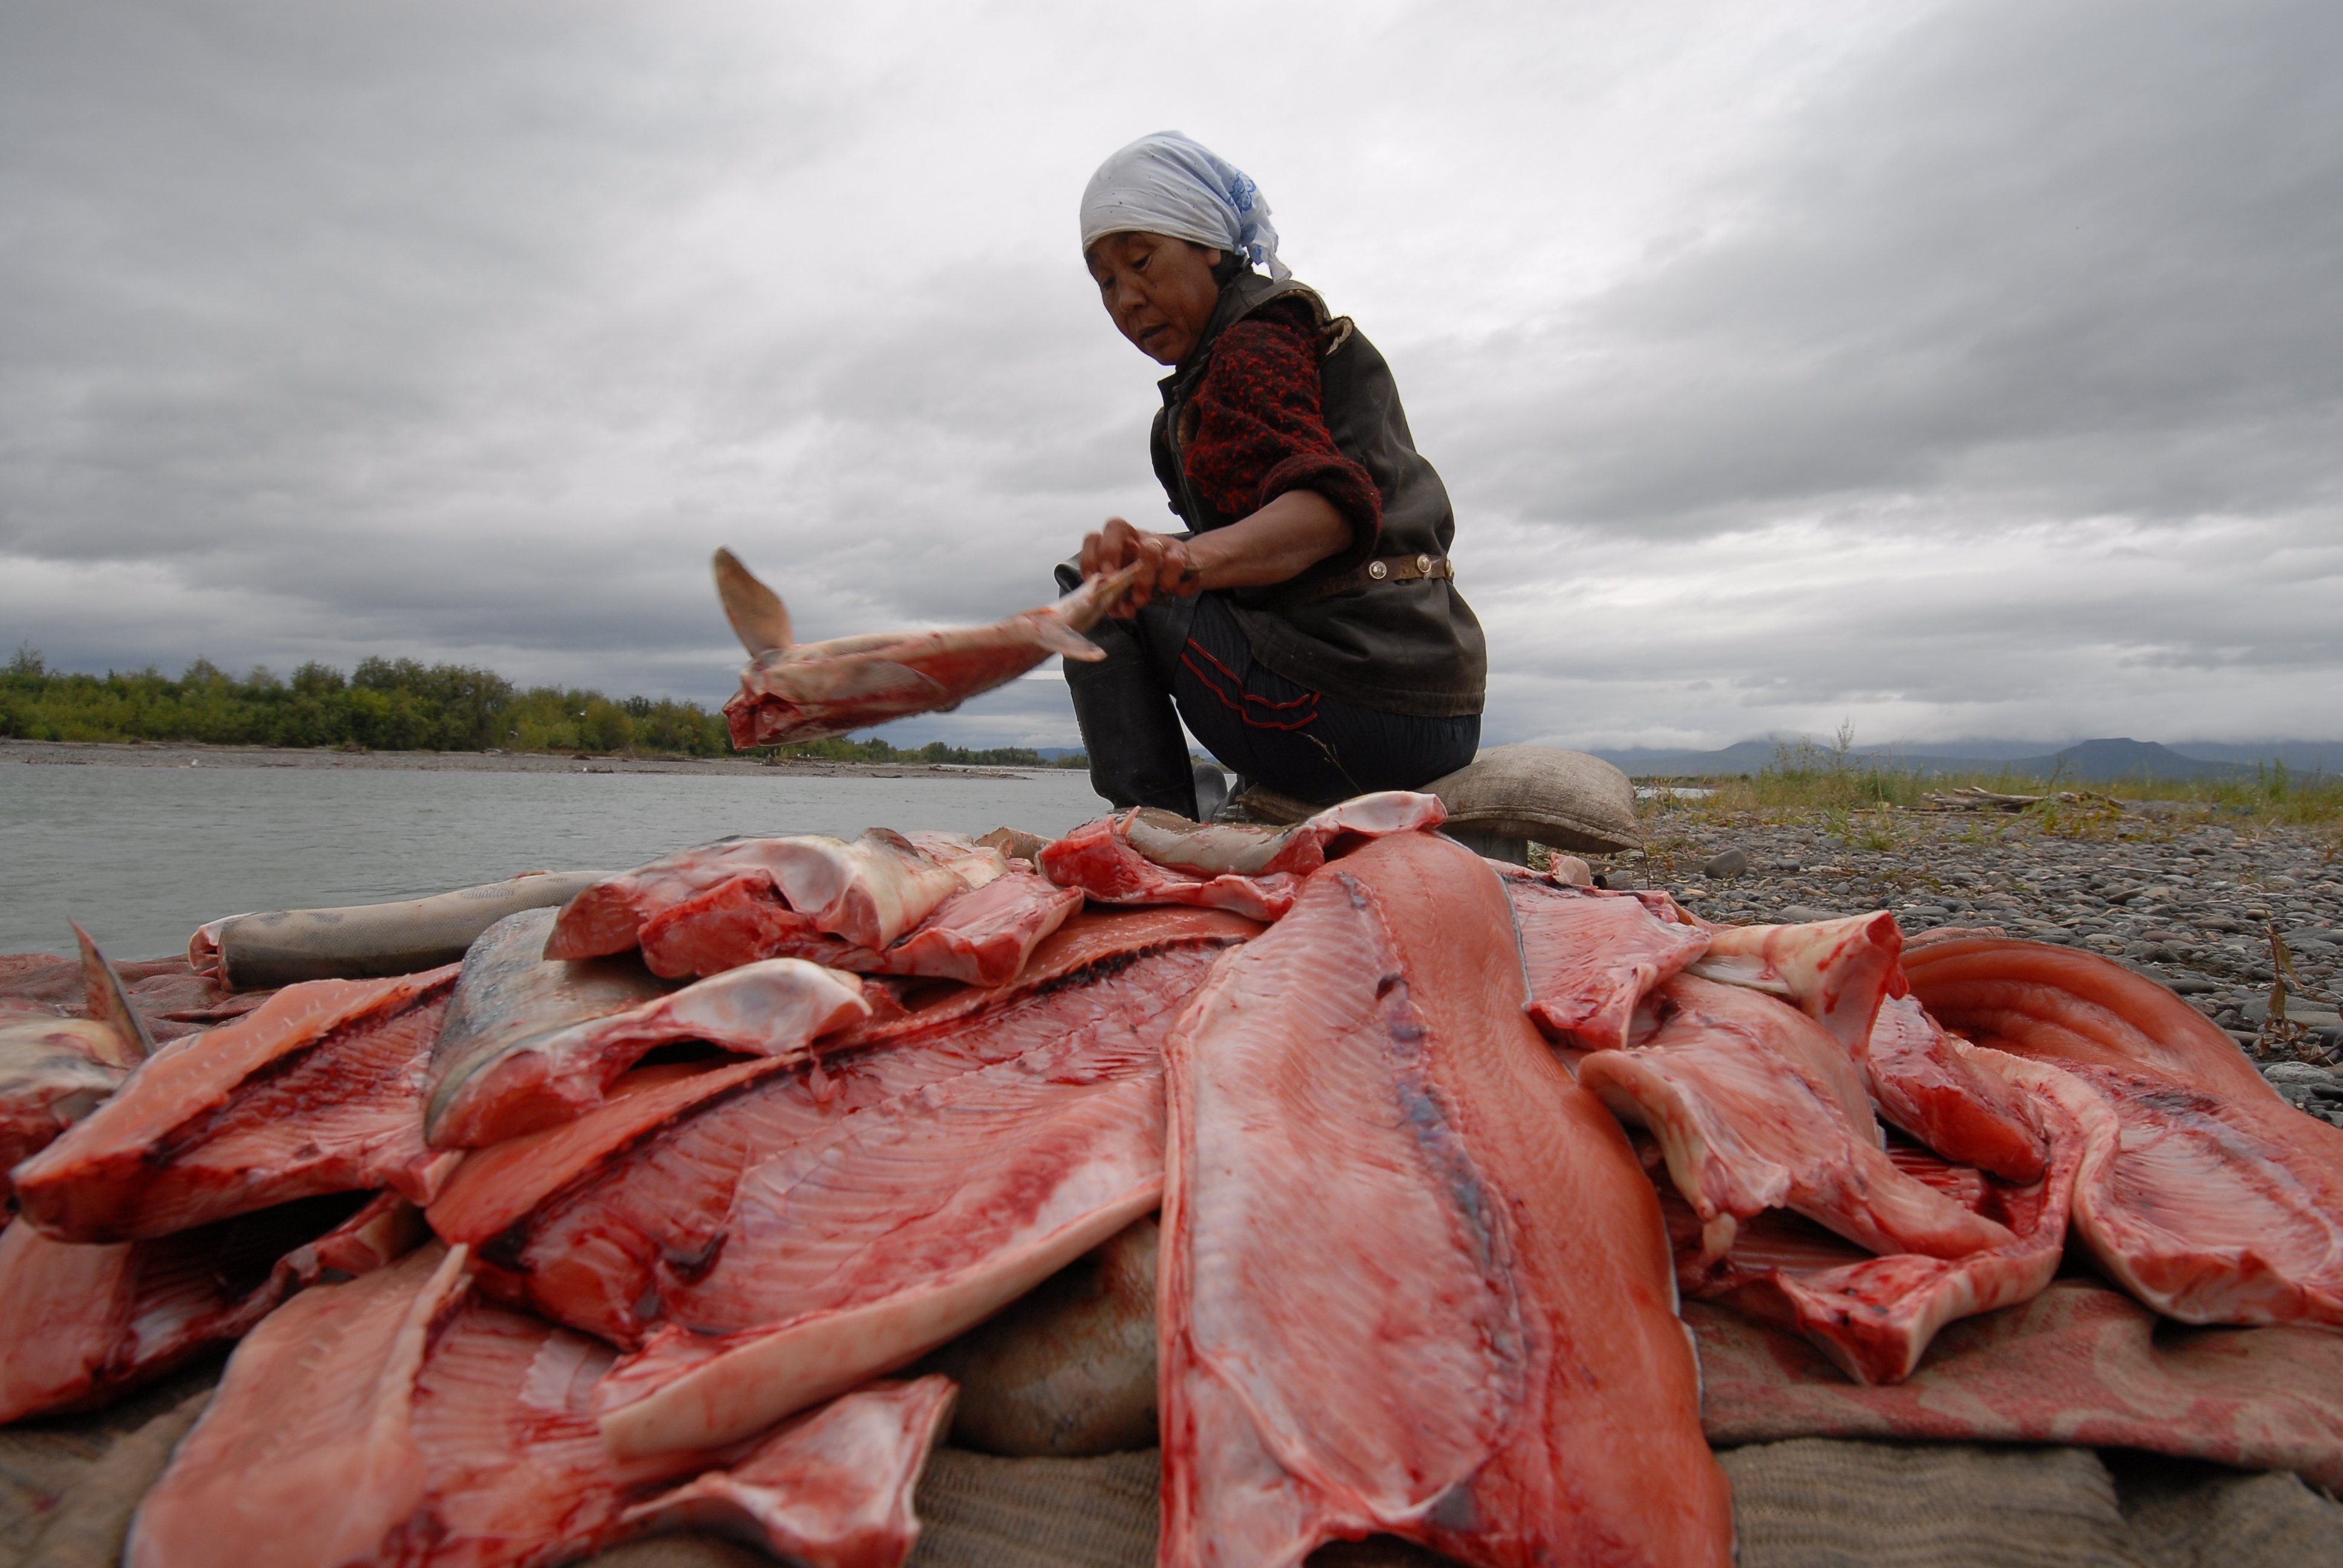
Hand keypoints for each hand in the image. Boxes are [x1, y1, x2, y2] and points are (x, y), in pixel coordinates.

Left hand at [1080, 517, 1201, 615]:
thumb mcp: (1129, 589)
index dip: (1090, 558)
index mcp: (1117, 546)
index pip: (1095, 539)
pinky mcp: (1180, 552)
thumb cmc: (1151, 579)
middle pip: (1116, 526)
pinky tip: (1167, 591)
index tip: (1093, 579)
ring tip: (1141, 599)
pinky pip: (1174, 563)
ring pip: (1149, 549)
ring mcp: (1158, 542)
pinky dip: (1169, 581)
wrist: (1185, 571)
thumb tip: (1115, 609)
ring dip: (1143, 578)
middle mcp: (1135, 538)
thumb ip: (1119, 598)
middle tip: (1112, 579)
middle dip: (1110, 552)